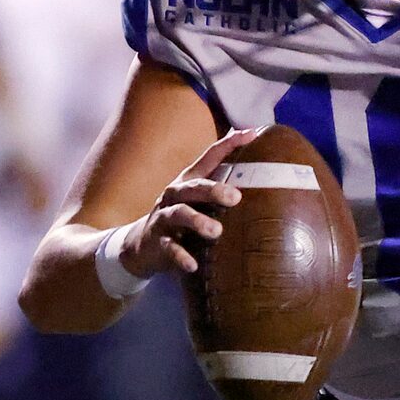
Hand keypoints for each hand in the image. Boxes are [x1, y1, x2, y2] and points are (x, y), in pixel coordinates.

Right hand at [121, 127, 260, 278]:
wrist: (140, 245)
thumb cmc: (179, 219)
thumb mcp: (196, 200)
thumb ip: (220, 188)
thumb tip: (258, 176)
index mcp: (188, 181)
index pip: (209, 157)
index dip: (229, 144)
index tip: (252, 134)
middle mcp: (175, 195)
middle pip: (194, 187)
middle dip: (214, 190)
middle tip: (236, 197)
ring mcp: (164, 218)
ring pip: (180, 214)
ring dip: (197, 221)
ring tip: (216, 232)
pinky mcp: (157, 241)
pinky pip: (169, 248)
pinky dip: (181, 256)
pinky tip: (192, 265)